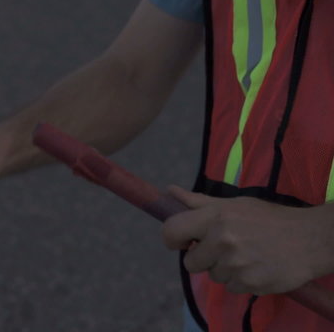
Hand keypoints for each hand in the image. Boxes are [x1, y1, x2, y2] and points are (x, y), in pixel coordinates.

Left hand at [161, 185, 333, 295]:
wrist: (310, 238)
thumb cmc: (268, 219)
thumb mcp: (234, 204)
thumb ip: (198, 202)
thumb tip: (169, 191)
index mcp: (215, 217)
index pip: (171, 231)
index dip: (172, 239)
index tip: (183, 242)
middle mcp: (222, 240)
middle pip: (190, 263)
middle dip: (203, 258)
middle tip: (224, 249)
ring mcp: (236, 264)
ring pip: (212, 276)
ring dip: (225, 270)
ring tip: (247, 255)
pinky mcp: (250, 283)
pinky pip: (231, 288)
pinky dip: (241, 281)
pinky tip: (256, 267)